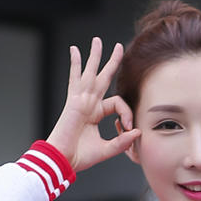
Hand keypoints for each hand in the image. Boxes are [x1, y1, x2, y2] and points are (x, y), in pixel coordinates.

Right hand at [45, 37, 139, 171]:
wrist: (63, 159)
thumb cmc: (80, 156)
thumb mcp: (107, 149)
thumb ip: (122, 142)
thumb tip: (137, 132)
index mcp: (96, 114)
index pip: (117, 104)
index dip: (127, 113)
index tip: (129, 127)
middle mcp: (89, 104)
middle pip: (103, 78)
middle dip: (111, 63)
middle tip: (119, 47)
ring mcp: (81, 100)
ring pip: (90, 73)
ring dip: (95, 56)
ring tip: (98, 40)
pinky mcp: (73, 101)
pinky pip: (75, 78)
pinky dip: (75, 64)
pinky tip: (75, 49)